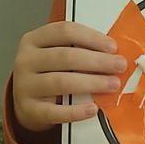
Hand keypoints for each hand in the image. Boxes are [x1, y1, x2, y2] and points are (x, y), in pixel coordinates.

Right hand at [13, 21, 127, 132]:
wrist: (25, 104)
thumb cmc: (47, 74)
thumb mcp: (55, 55)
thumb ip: (77, 50)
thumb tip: (112, 53)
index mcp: (33, 40)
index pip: (64, 31)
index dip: (91, 37)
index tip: (112, 47)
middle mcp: (26, 60)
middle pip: (65, 56)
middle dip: (97, 61)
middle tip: (119, 66)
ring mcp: (25, 86)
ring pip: (61, 82)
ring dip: (91, 83)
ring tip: (112, 85)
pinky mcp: (29, 110)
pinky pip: (54, 112)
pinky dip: (76, 111)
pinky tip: (92, 109)